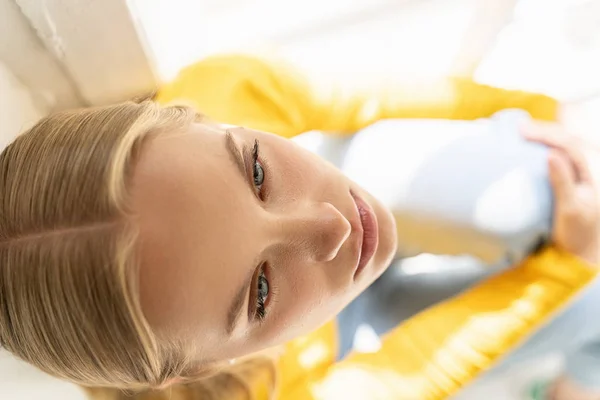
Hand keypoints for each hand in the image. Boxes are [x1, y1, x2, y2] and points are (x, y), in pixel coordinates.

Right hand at [522, 123, 599, 264]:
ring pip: (566, 142)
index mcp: (595, 171)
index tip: (522, 131)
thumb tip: (550, 154)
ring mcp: (584, 171)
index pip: (570, 143)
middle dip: (543, 129)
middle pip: (568, 138)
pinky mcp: (575, 176)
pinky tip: (532, 143)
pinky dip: (546, 144)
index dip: (546, 133)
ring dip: (545, 134)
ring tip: (522, 130)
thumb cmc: (577, 233)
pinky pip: (562, 152)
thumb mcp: (570, 210)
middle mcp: (592, 166)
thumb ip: (562, 182)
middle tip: (518, 127)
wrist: (584, 250)